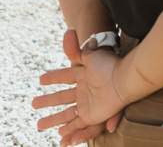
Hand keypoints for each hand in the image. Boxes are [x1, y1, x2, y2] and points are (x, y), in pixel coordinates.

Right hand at [33, 29, 123, 145]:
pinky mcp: (91, 115)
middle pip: (61, 98)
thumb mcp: (91, 54)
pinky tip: (60, 135)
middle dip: (48, 101)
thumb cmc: (110, 66)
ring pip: (66, 115)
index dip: (53, 78)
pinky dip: (69, 131)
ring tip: (40, 124)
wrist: (124, 80)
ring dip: (53, 120)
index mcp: (84, 75)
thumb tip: (70, 31)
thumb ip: (77, 47)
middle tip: (34, 103)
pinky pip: (77, 125)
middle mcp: (84, 90)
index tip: (40, 79)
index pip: (65, 76)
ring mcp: (87, 104)